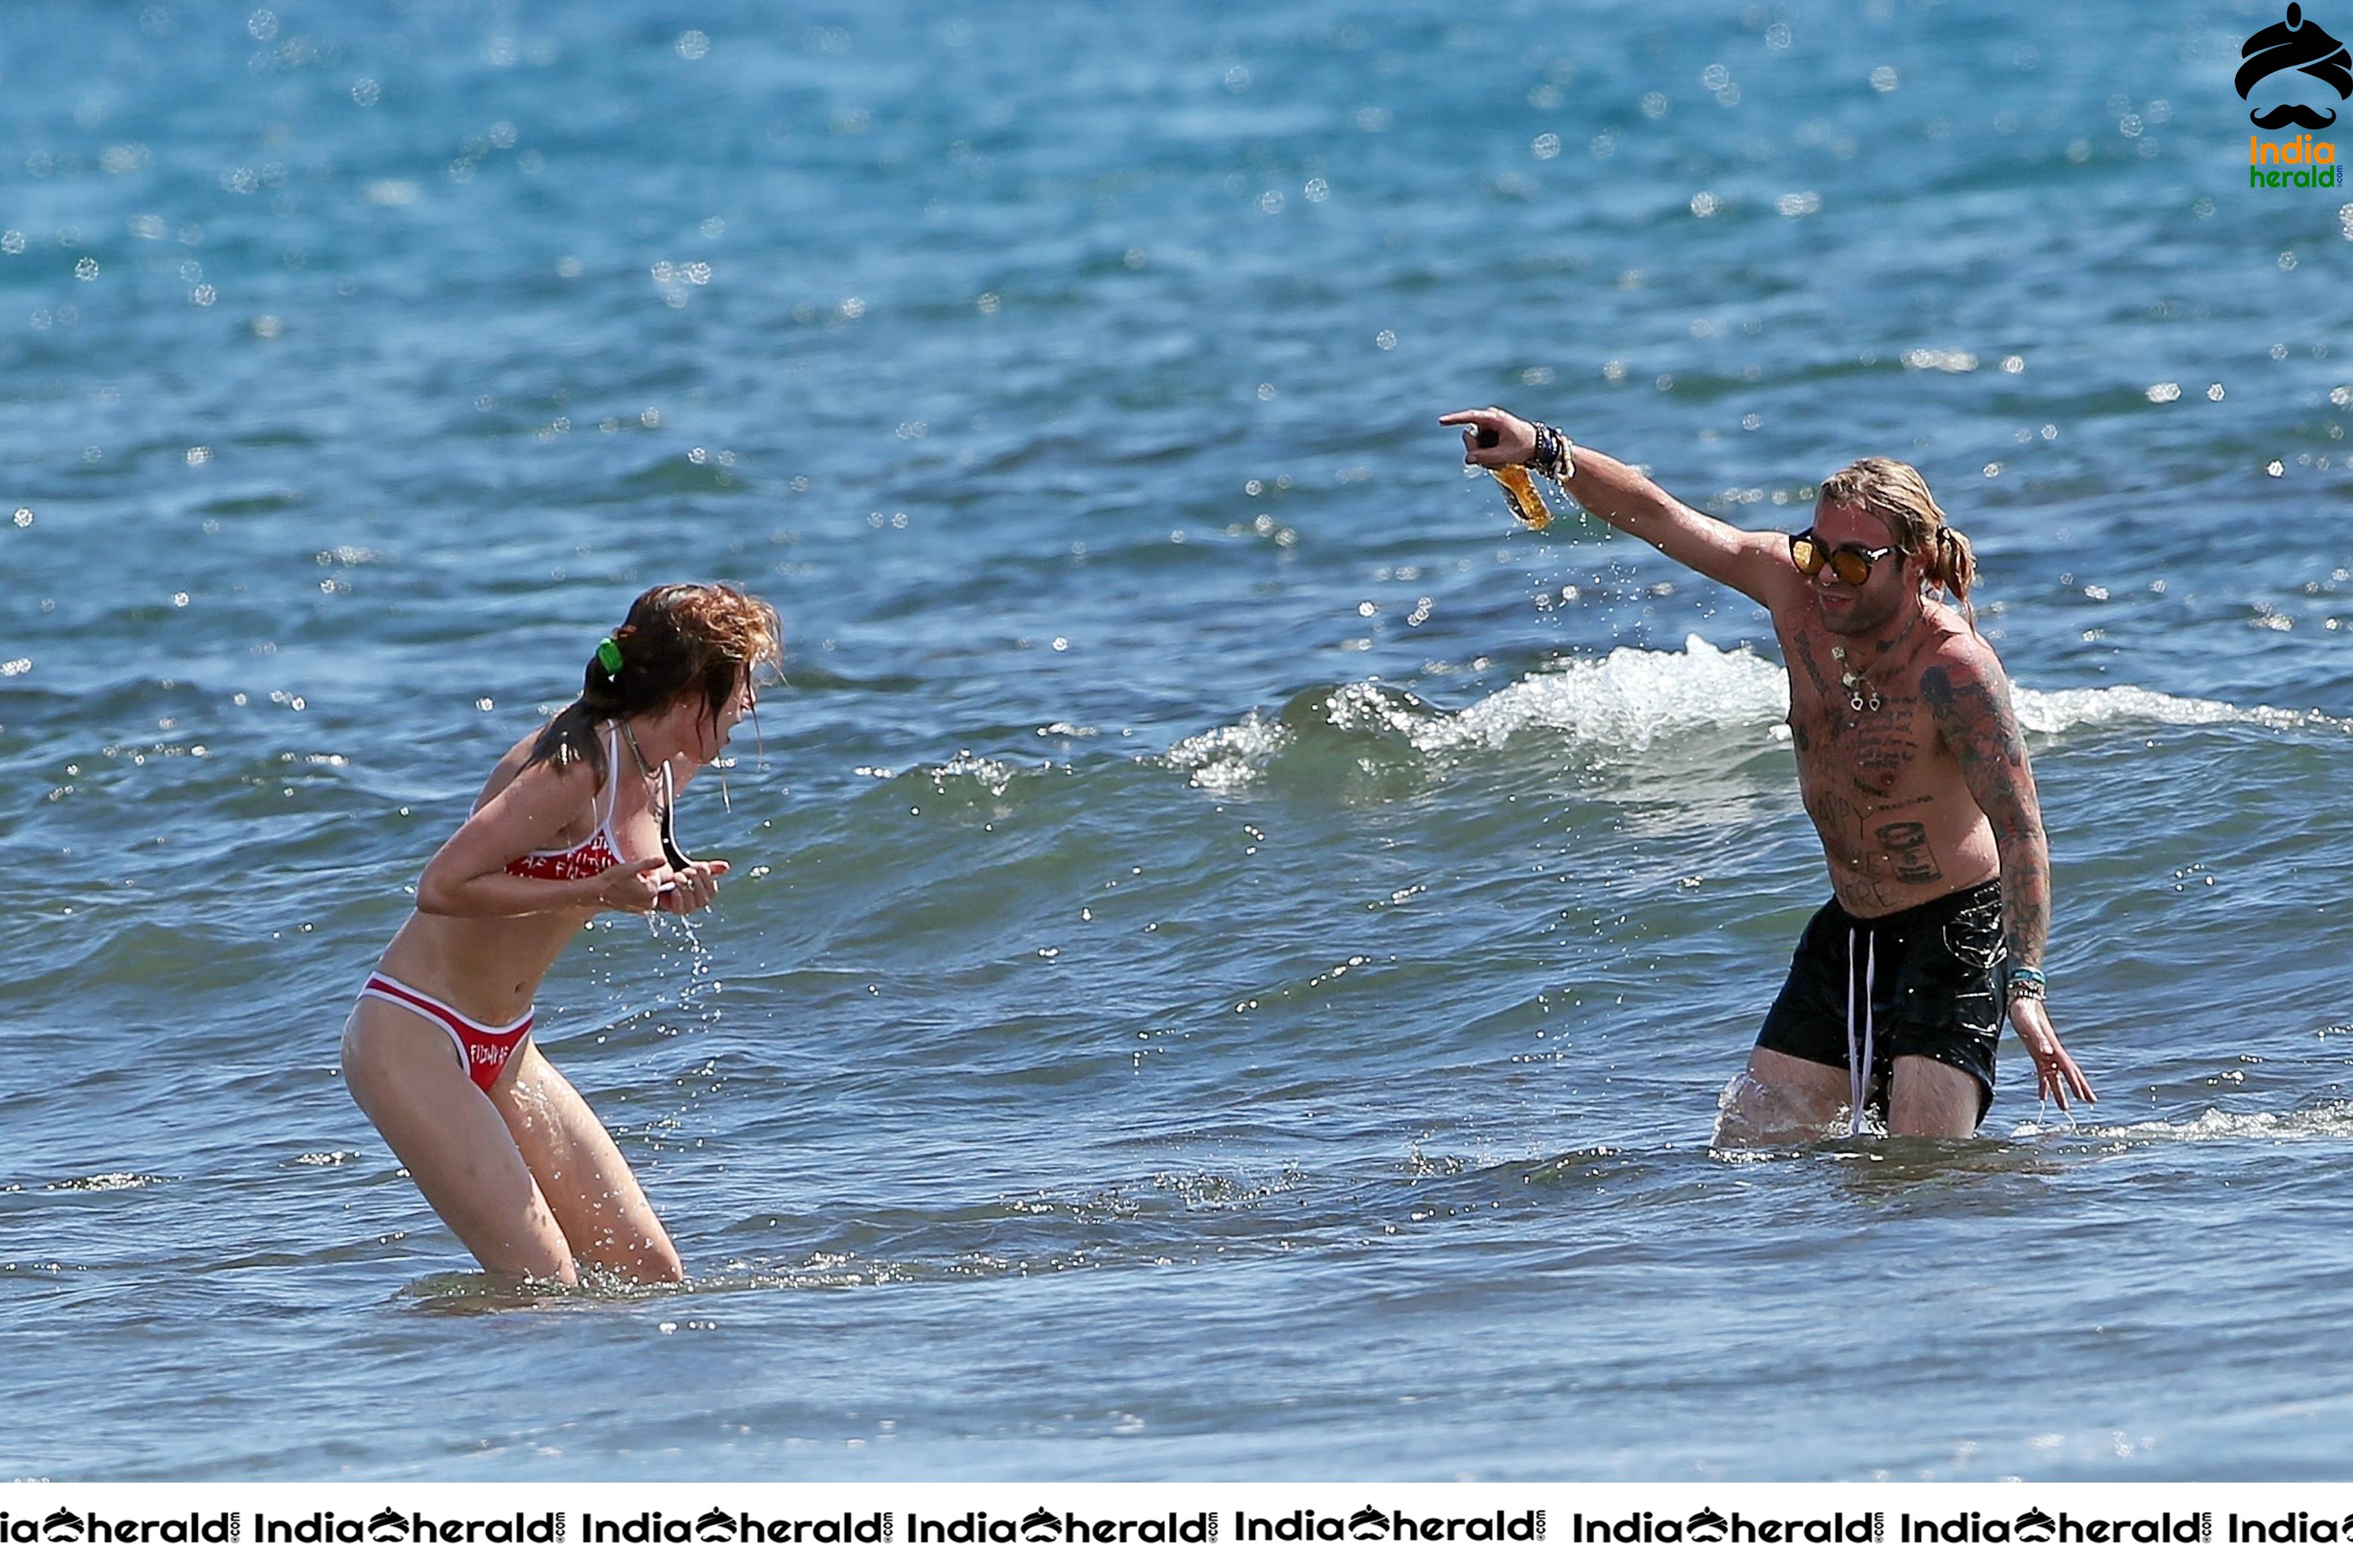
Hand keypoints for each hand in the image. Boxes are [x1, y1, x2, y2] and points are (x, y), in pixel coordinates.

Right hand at [589, 855, 672, 912]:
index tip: (633, 873)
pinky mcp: (636, 911)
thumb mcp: (631, 868)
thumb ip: (649, 864)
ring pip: (647, 891)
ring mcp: (642, 908)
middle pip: (653, 884)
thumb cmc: (611, 880)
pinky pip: (640, 899)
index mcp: (651, 892)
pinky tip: (624, 891)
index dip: (645, 871)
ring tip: (626, 884)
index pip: (656, 876)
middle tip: (629, 878)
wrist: (595, 893)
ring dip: (639, 886)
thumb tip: (664, 859)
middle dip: (644, 879)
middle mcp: (650, 903)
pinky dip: (635, 894)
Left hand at [655, 858, 729, 914]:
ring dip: (684, 884)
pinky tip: (674, 887)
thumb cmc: (685, 875)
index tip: (695, 866)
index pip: (712, 884)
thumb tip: (726, 867)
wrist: (666, 883)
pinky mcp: (678, 910)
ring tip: (677, 876)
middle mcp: (703, 902)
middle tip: (684, 870)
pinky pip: (680, 905)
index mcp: (710, 892)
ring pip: (691, 898)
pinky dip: (677, 895)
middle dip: (692, 877)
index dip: (704, 873)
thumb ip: (712, 868)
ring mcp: (691, 907)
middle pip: (701, 890)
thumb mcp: (698, 869)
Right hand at [1438, 406, 1536, 468]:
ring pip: (1474, 443)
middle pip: (1469, 436)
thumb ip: (1485, 457)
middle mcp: (1488, 420)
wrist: (1539, 445)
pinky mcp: (1489, 434)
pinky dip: (1486, 455)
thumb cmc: (1525, 446)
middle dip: (1476, 451)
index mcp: (1494, 419)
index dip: (1454, 419)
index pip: (1469, 417)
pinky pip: (1480, 445)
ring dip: (1483, 455)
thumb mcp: (1505, 454)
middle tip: (1489, 462)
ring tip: (1499, 461)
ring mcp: (1488, 427)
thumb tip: (1468, 459)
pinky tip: (1499, 459)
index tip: (1441, 421)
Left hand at [2009, 995, 2093, 1111]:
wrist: (2021, 1001)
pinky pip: (2043, 1073)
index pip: (2069, 1069)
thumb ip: (2039, 1039)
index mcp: (2054, 1047)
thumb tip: (2048, 1053)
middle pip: (2070, 1073)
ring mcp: (2046, 1054)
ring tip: (2065, 1109)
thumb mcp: (2029, 1025)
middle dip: (2080, 1088)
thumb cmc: (2025, 1012)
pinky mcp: (2036, 1053)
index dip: (2077, 1083)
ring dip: (2061, 1092)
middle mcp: (2053, 1052)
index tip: (2085, 1097)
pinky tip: (2042, 1097)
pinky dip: (2044, 1086)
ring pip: (2056, 1077)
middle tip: (2091, 1102)